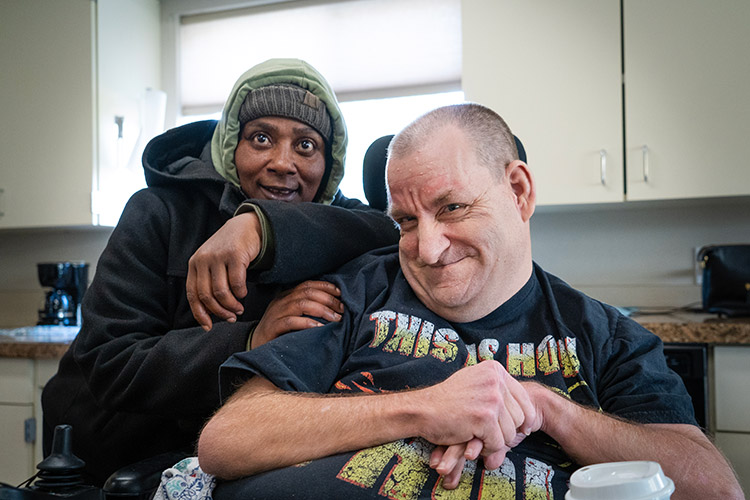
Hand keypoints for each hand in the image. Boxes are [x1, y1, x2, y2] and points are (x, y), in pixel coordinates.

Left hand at [187, 212, 262, 330]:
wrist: (245, 226)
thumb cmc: (228, 250)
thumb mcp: (211, 263)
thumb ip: (207, 282)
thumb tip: (208, 312)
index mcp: (194, 264)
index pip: (193, 295)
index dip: (200, 314)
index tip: (209, 326)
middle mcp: (203, 260)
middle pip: (207, 296)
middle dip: (220, 312)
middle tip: (231, 317)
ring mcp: (218, 256)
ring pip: (222, 292)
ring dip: (232, 306)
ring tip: (239, 309)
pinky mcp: (235, 255)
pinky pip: (237, 283)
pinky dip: (241, 293)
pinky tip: (243, 293)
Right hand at [251, 281, 343, 348]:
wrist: (255, 343)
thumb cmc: (280, 330)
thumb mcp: (293, 315)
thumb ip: (307, 308)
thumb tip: (333, 307)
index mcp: (287, 296)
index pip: (307, 284)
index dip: (325, 286)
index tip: (340, 293)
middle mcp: (282, 301)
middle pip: (307, 292)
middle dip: (328, 299)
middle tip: (341, 309)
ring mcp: (276, 313)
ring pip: (301, 304)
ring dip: (322, 310)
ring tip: (335, 318)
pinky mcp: (273, 327)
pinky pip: (291, 321)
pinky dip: (307, 323)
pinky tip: (319, 327)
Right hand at [417, 361, 537, 486]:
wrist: (423, 408)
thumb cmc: (446, 399)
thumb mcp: (473, 381)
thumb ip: (495, 386)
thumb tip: (525, 403)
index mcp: (494, 369)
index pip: (524, 398)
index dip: (525, 417)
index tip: (523, 429)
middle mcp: (496, 380)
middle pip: (520, 416)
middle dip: (507, 431)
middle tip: (492, 435)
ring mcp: (491, 398)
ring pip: (510, 432)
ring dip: (496, 440)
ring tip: (479, 437)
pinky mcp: (484, 418)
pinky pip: (498, 443)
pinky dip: (487, 449)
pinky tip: (473, 443)